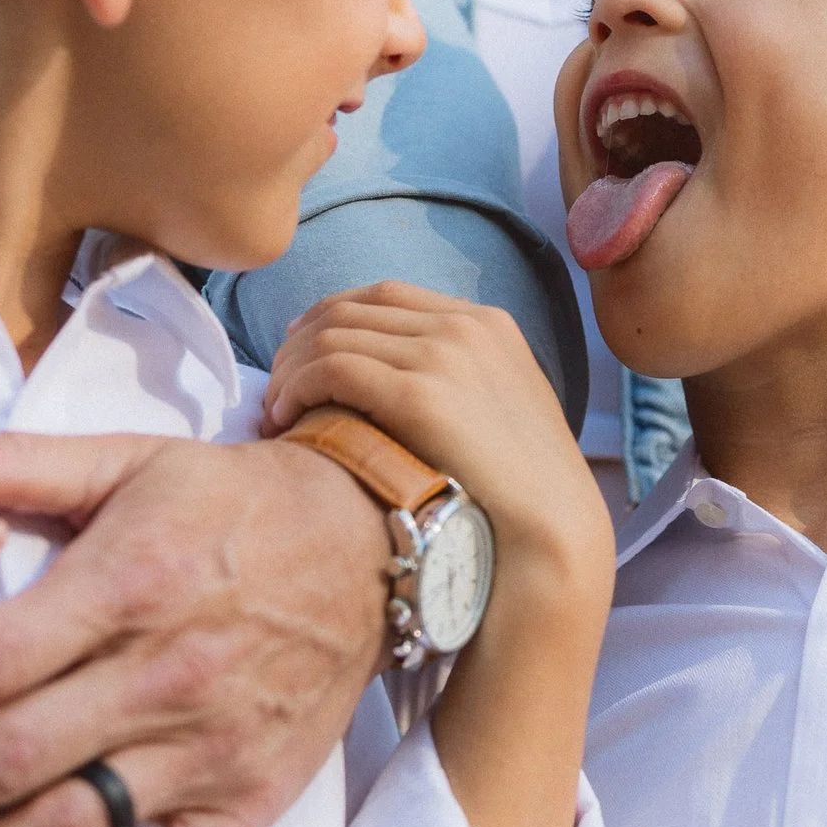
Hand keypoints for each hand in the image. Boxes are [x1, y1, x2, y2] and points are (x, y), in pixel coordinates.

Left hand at [264, 281, 608, 574]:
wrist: (552, 532)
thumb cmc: (521, 491)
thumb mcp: (499, 410)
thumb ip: (458, 379)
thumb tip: (390, 380)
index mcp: (487, 323)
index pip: (385, 294)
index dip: (329, 314)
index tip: (298, 345)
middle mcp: (465, 326)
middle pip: (350, 310)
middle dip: (299, 344)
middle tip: (275, 388)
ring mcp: (445, 354)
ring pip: (331, 336)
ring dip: (290, 371)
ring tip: (274, 413)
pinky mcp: (422, 393)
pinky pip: (331, 368)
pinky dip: (296, 387)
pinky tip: (285, 419)